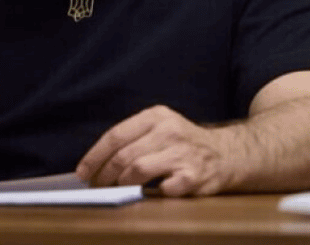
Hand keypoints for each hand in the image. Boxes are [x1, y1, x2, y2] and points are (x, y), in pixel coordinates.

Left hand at [75, 105, 226, 196]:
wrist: (226, 154)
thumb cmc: (183, 143)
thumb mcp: (160, 128)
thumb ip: (133, 139)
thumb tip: (96, 163)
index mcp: (156, 116)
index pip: (115, 135)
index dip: (95, 156)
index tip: (82, 173)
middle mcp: (169, 131)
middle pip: (124, 155)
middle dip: (104, 175)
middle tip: (97, 186)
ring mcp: (182, 153)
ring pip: (138, 170)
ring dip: (123, 184)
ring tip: (119, 189)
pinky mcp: (194, 176)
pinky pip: (163, 188)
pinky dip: (152, 193)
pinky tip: (151, 192)